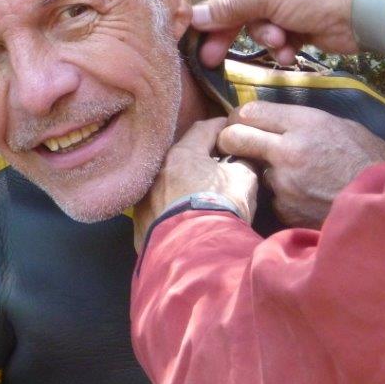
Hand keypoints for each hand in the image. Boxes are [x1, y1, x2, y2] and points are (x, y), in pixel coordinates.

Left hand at [134, 119, 257, 251]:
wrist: (196, 255)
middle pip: (182, 156)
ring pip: (167, 183)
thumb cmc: (221, 209)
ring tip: (201, 193)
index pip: (203, 129)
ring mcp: (144, 199)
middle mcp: (156, 172)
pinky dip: (172, 208)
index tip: (231, 131)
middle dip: (200, 158)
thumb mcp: (244, 180)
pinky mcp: (140, 224)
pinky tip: (185, 217)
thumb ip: (243, 163)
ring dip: (184, 184)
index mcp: (181, 154)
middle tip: (218, 163)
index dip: (220, 128)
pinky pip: (159, 208)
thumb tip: (242, 160)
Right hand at [194, 0, 363, 66]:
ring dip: (266, 38)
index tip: (202, 31)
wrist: (360, 14)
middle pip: (238, 7)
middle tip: (211, 58)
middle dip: (232, 32)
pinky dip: (282, 46)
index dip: (214, 7)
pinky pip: (277, 37)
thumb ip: (228, 8)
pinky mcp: (298, 22)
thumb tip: (192, 15)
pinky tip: (290, 53)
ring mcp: (286, 0)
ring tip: (280, 42)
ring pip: (257, 26)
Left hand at [217, 101, 384, 228]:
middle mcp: (288, 150)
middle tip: (234, 145)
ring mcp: (285, 183)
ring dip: (268, 173)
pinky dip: (284, 197)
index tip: (239, 122)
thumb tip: (269, 120)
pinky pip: (273, 198)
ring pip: (256, 171)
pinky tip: (306, 196)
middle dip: (229, 140)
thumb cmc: (367, 157)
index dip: (239, 117)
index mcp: (303, 123)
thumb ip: (299, 122)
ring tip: (298, 177)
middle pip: (234, 138)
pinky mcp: (286, 209)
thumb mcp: (337, 124)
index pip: (248, 112)